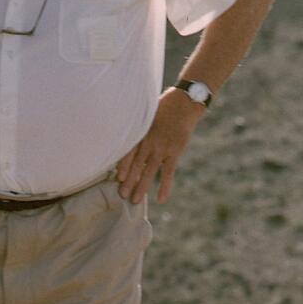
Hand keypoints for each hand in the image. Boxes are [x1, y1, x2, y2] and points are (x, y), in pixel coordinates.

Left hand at [116, 87, 203, 205]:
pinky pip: (168, 173)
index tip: (117, 178)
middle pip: (136, 164)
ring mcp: (162, 148)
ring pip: (149, 171)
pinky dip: (165, 186)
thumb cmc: (163, 106)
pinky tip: (161, 199)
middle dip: (128, 181)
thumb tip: (123, 137)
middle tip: (121, 195)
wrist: (185, 102)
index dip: (122, 165)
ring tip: (134, 201)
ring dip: (141, 187)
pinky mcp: (175, 152)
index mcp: (140, 131)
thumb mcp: (145, 112)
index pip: (128, 151)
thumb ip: (136, 126)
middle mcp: (149, 141)